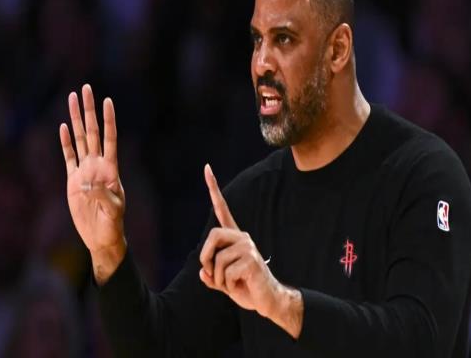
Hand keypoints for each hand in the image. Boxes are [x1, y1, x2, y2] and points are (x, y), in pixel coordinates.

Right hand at [60, 84, 125, 282]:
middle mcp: (97, 164)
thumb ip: (102, 195)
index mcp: (111, 168)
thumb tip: (88, 183)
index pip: (110, 138)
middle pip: (93, 131)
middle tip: (86, 88)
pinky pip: (69, 157)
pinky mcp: (73, 180)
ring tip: (72, 98)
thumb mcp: (112, 209)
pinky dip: (66, 142)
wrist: (101, 235)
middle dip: (89, 110)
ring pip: (80, 139)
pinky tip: (65, 127)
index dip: (109, 119)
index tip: (108, 100)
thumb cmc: (112, 223)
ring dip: (76, 119)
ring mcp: (85, 170)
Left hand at [199, 165, 302, 337]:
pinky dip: (226, 286)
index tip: (207, 168)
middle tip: (210, 271)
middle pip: (212, 235)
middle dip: (205, 257)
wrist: (268, 301)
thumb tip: (202, 272)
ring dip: (218, 279)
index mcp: (234, 238)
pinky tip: (240, 286)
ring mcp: (248, 247)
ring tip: (231, 284)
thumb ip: (211, 275)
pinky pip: (225, 273)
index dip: (213, 189)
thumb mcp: (223, 281)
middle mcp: (242, 237)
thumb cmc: (245, 288)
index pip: (222, 209)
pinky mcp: (251, 260)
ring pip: (217, 260)